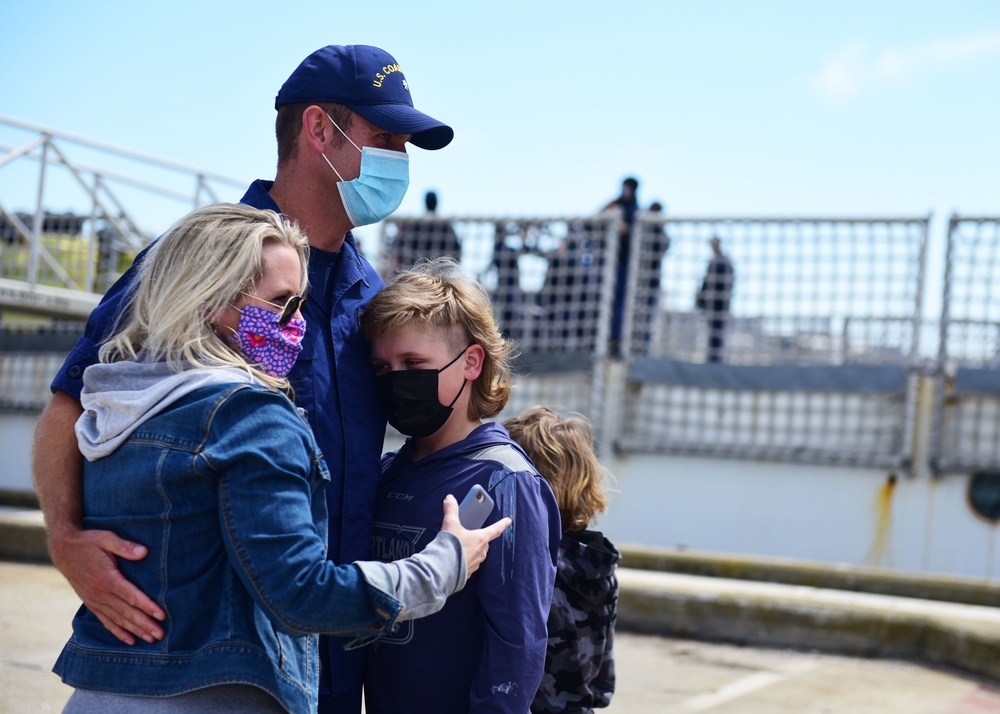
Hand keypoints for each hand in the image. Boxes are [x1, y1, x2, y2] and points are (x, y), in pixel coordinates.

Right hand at [49, 527, 165, 644]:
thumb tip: (144, 552)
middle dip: (144, 624)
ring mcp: (95, 601)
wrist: (64, 550)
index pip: (131, 596)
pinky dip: (118, 632)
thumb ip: (125, 546)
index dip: (147, 606)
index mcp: (106, 579)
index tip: (161, 615)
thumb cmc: (89, 542)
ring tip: (151, 639)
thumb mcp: (106, 538)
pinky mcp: (91, 603)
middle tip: (160, 634)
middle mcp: (100, 594)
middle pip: (126, 612)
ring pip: (118, 620)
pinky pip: (106, 621)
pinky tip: (130, 640)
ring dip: (135, 630)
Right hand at [439, 495, 510, 577]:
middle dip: (480, 538)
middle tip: (470, 534)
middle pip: (485, 542)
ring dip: (472, 550)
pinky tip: (456, 558)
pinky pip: (470, 564)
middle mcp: (481, 552)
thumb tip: (450, 498)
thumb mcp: (450, 524)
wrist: (441, 569)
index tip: (508, 521)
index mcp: (480, 539)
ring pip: (478, 554)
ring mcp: (476, 563)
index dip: (502, 524)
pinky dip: (465, 560)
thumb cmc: (449, 546)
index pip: (495, 529)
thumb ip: (451, 510)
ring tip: (460, 547)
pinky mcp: (468, 573)